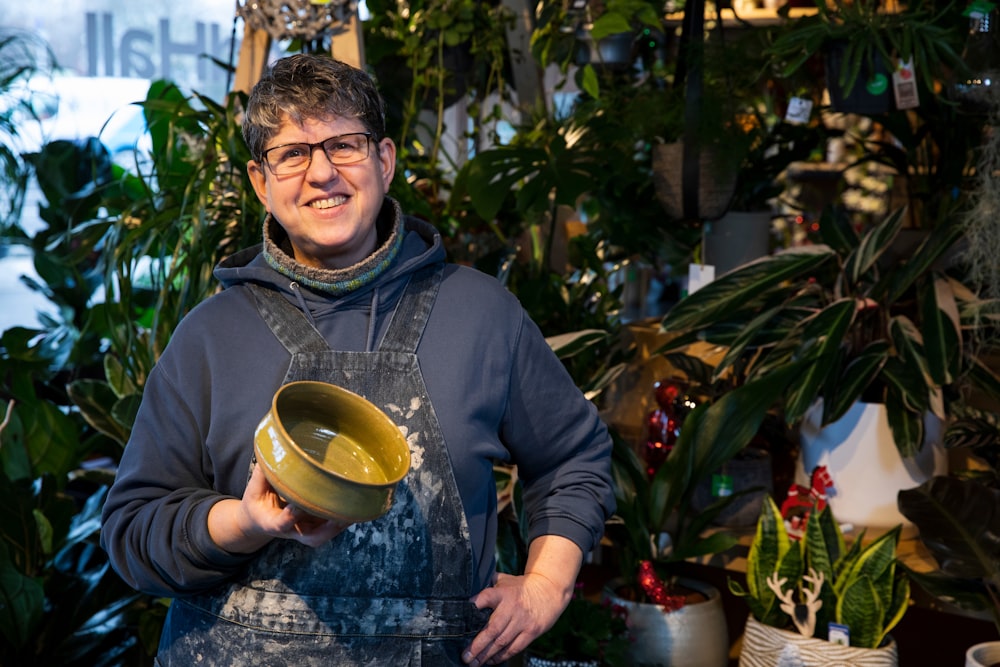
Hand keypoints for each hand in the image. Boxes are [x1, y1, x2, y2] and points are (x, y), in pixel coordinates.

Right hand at [208, 464, 349, 552]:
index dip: (293, 516)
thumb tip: (272, 444)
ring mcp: (304, 533)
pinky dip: (343, 519)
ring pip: (325, 535)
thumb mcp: (254, 488)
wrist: (259, 521)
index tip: (299, 505)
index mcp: (272, 523)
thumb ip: (264, 471)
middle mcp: (291, 531)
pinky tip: (357, 506)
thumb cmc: (258, 501)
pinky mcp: (314, 530)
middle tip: (341, 515)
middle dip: (327, 528)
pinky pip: (331, 527)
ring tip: (356, 510)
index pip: (283, 523)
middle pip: (311, 537)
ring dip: (340, 524)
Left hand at [462, 571, 568, 665]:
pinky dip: (502, 656)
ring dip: (486, 655)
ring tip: (475, 663)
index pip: (486, 598)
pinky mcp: (531, 632)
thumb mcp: (505, 580)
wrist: (550, 590)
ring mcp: (522, 621)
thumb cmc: (522, 586)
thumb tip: (469, 588)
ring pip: (502, 642)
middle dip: (477, 645)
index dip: (474, 606)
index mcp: (503, 592)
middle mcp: (512, 607)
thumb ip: (488, 583)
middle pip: (492, 629)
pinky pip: (514, 648)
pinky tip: (491, 661)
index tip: (462, 615)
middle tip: (465, 656)